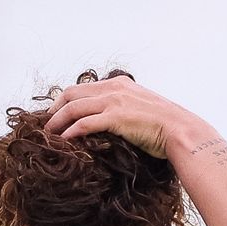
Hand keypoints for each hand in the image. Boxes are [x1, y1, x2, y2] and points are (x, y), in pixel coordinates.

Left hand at [45, 74, 205, 158]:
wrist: (181, 131)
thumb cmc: (164, 127)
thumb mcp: (141, 109)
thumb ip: (123, 109)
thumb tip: (111, 123)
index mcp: (119, 84)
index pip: (82, 88)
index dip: (63, 102)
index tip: (54, 116)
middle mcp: (114, 88)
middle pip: (71, 94)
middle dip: (53, 110)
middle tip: (44, 127)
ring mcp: (115, 101)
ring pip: (73, 107)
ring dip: (56, 122)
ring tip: (47, 136)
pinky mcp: (117, 118)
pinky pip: (84, 123)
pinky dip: (70, 132)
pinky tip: (62, 141)